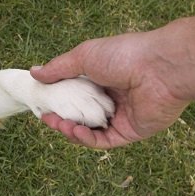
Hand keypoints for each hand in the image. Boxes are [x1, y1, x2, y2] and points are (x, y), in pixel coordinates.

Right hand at [31, 32, 189, 148]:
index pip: (75, 93)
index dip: (58, 99)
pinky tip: (75, 132)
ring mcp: (122, 115)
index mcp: (103, 77)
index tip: (43, 102)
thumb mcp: (83, 57)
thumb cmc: (123, 55)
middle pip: (81, 114)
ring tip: (59, 125)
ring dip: (72, 130)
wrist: (160, 68)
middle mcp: (112, 97)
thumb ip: (59, 68)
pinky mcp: (132, 131)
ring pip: (91, 130)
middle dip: (62, 118)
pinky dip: (87, 139)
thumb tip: (34, 73)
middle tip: (47, 118)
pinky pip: (105, 140)